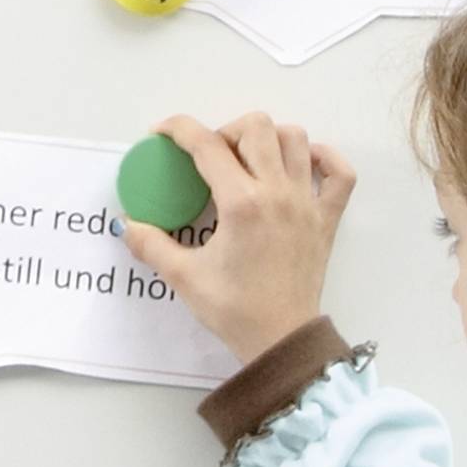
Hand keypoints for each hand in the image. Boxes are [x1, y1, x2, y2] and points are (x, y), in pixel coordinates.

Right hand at [116, 112, 352, 355]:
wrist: (280, 340)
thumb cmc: (233, 310)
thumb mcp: (184, 276)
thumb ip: (151, 244)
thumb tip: (127, 223)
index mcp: (241, 203)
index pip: (207, 145)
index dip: (179, 129)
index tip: (162, 134)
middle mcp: (278, 193)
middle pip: (258, 127)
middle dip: (226, 130)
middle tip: (211, 157)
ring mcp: (308, 202)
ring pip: (297, 139)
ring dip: (269, 139)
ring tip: (250, 161)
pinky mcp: (328, 218)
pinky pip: (340, 173)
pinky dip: (323, 159)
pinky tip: (301, 167)